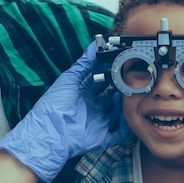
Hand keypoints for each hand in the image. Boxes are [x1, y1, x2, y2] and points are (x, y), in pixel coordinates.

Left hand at [0, 40, 130, 182]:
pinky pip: (118, 133)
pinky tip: (132, 117)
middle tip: (131, 79)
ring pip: (118, 113)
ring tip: (133, 94)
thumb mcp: (69, 79)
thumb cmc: (55, 104)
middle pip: (112, 96)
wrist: (51, 130)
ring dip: (125, 105)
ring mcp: (98, 122)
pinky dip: (127, 128)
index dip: (111, 73)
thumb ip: (83, 63)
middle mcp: (92, 107)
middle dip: (121, 89)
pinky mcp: (101, 137)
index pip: (102, 81)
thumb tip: (93, 45)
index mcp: (83, 93)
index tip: (122, 65)